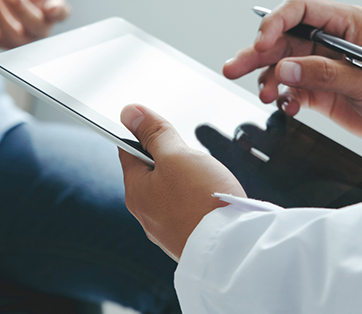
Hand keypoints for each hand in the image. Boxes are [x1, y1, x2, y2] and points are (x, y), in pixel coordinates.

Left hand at [118, 104, 245, 261]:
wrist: (233, 250)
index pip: (127, 151)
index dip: (143, 133)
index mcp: (135, 191)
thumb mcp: (177, 155)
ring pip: (172, 190)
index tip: (159, 128)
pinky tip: (213, 199)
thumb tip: (129, 112)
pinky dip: (198, 199)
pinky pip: (187, 209)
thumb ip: (154, 133)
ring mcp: (166, 228)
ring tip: (206, 181)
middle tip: (192, 159)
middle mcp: (145, 213)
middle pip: (152, 170)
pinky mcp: (186, 238)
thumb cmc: (203, 202)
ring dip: (188, 179)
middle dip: (173, 158)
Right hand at [223, 0, 361, 144]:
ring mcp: (322, 64)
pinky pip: (291, 87)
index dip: (275, 22)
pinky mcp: (320, 88)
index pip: (299, 10)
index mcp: (345, 23)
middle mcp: (329, 40)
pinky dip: (284, 97)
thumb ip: (323, 74)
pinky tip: (287, 106)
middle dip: (257, 53)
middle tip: (233, 68)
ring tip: (263, 95)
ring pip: (281, 64)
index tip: (261, 42)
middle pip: (282, 38)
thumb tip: (285, 69)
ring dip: (267, 78)